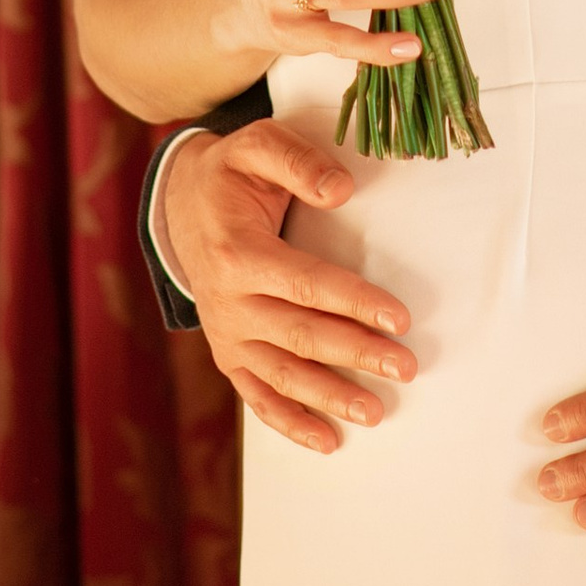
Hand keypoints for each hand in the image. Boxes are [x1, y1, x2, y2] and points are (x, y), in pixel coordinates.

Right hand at [158, 117, 418, 452]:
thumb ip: (298, 161)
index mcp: (237, 253)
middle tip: (404, 367)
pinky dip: (290, 423)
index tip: (398, 318)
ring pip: (281, 375)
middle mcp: (228, 302)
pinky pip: (257, 396)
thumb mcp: (256, 146)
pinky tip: (327, 440)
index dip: (353, 303)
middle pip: (300, 335)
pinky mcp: (228, 353)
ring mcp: (226, 334)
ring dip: (329, 397)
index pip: (305, 285)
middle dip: (355, 354)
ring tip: (374, 411)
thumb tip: (342, 189)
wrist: (180, 205)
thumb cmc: (230, 175)